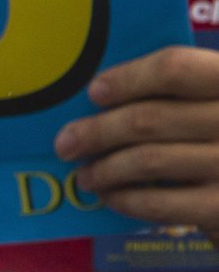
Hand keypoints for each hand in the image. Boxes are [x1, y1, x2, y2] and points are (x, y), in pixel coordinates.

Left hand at [55, 46, 218, 229]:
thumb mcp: (210, 104)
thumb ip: (175, 96)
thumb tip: (99, 100)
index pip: (174, 69)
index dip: (128, 79)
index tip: (94, 92)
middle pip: (148, 118)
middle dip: (97, 132)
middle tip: (66, 143)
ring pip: (146, 160)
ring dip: (104, 169)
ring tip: (86, 175)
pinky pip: (157, 203)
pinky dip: (124, 199)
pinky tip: (110, 196)